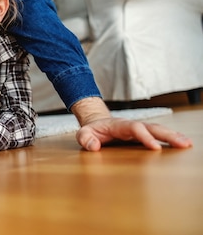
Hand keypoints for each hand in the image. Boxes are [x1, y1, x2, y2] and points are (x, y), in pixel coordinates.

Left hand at [76, 117, 192, 150]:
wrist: (97, 123)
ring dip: (173, 137)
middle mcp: (132, 125)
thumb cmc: (91, 130)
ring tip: (187, 144)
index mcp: (119, 125)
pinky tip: (182, 145)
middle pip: (152, 127)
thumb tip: (94, 146)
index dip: (145, 136)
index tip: (155, 148)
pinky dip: (170, 139)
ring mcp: (139, 130)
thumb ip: (85, 139)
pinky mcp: (143, 135)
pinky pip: (158, 135)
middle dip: (167, 135)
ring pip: (158, 130)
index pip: (134, 128)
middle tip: (183, 144)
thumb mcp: (82, 134)